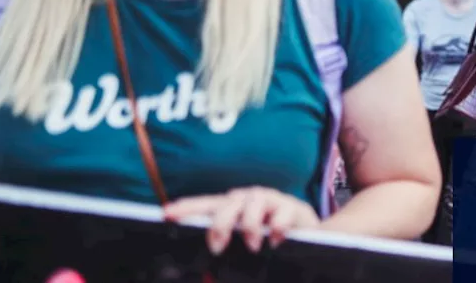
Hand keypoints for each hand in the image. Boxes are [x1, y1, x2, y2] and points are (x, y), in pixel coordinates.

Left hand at [164, 186, 320, 253]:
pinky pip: (281, 214)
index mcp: (232, 207)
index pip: (205, 205)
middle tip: (217, 248)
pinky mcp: (292, 207)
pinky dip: (277, 228)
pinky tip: (276, 241)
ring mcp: (271, 200)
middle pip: (228, 204)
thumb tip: (206, 278)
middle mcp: (248, 199)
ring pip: (254, 204)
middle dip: (220, 225)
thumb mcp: (243, 247)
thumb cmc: (268, 238)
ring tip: (253, 246)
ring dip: (250, 227)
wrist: (309, 232)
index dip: (186, 208)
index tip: (166, 214)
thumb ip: (225, 259)